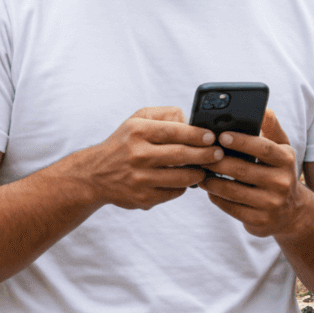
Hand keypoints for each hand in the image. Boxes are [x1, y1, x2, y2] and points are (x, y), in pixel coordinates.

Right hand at [84, 106, 225, 210]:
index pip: (174, 131)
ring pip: (181, 178)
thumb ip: (165, 114)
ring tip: (204, 168)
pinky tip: (183, 180)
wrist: (95, 175)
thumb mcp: (138, 119)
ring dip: (198, 173)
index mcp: (137, 131)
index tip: (212, 137)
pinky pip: (174, 193)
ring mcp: (140, 179)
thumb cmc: (124, 143)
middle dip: (205, 155)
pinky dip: (182, 187)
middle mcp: (137, 155)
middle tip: (218, 154)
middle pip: (181, 155)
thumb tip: (191, 121)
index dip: (197, 135)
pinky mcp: (143, 198)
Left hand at [198, 107, 304, 237]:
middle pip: (242, 170)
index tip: (221, 135)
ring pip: (232, 190)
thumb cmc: (278, 171)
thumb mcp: (281, 149)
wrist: (292, 212)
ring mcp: (271, 204)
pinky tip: (208, 189)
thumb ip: (271, 128)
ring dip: (211, 181)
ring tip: (199, 171)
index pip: (262, 148)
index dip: (241, 141)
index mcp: (286, 160)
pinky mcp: (260, 221)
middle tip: (199, 154)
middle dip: (217, 162)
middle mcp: (282, 182)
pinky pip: (231, 207)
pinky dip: (216, 197)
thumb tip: (263, 109)